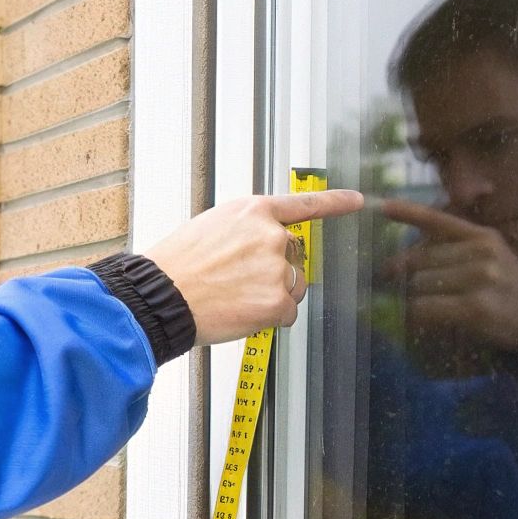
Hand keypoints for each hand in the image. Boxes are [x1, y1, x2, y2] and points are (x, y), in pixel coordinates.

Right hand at [145, 189, 364, 345]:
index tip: (357, 201)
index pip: (304, 205)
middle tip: (237, 281)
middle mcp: (271, 236)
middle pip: (294, 256)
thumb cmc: (176, 265)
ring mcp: (277, 269)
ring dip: (271, 295)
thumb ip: (246, 232)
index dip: (335, 202)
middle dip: (274, 270)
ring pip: (292, 286)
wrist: (160, 296)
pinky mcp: (277, 302)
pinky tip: (239, 312)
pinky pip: (286, 313)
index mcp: (253, 211)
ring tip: (232, 297)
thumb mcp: (211, 228)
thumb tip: (265, 249)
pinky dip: (267, 318)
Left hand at [380, 199, 517, 352]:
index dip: (408, 213)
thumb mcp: (492, 259)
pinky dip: (417, 314)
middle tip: (404, 287)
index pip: (439, 221)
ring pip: (419, 284)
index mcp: (484, 237)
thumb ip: (456, 249)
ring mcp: (480, 278)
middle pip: (419, 260)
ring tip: (432, 307)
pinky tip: (422, 319)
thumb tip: (406, 256)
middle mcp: (482, 252)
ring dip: (416, 298)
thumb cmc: (507, 292)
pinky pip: (424, 307)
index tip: (382, 207)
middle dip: (407, 276)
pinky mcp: (475, 306)